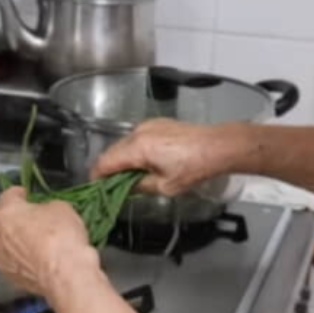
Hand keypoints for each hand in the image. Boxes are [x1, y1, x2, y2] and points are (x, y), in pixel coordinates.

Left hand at [0, 188, 99, 295]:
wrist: (64, 273)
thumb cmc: (61, 237)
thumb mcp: (61, 209)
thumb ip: (47, 208)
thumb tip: (46, 212)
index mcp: (5, 212)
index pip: (8, 196)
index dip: (18, 194)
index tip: (25, 194)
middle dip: (5, 217)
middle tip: (21, 217)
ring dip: (2, 242)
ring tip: (15, 242)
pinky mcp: (9, 279)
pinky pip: (7, 265)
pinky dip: (14, 261)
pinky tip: (26, 261)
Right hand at [91, 118, 249, 195]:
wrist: (217, 147)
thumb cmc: (194, 168)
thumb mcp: (165, 186)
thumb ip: (140, 186)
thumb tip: (127, 187)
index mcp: (137, 147)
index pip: (106, 162)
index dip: (97, 177)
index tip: (96, 188)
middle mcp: (139, 132)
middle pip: (113, 151)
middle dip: (110, 169)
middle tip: (112, 186)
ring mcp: (148, 125)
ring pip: (125, 144)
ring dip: (123, 159)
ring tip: (131, 177)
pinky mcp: (158, 124)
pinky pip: (138, 138)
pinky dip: (135, 151)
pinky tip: (145, 163)